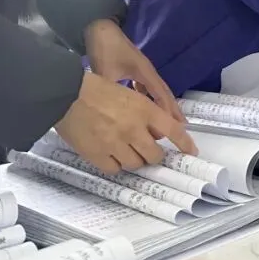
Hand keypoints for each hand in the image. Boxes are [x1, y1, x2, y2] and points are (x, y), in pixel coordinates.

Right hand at [55, 72, 198, 174]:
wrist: (66, 95)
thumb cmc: (97, 90)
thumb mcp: (129, 95)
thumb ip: (145, 113)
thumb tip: (156, 132)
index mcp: (144, 110)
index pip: (173, 130)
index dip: (185, 144)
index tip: (191, 152)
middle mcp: (133, 129)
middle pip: (155, 155)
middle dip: (154, 155)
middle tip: (149, 152)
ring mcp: (115, 144)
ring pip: (136, 164)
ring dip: (135, 159)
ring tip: (127, 151)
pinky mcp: (98, 155)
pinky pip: (115, 169)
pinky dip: (116, 165)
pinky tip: (112, 155)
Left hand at [84, 19, 184, 122]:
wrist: (99, 28)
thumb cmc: (105, 49)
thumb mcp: (105, 73)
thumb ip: (110, 93)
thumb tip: (109, 115)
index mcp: (144, 72)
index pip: (160, 95)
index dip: (168, 111)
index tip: (176, 127)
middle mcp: (147, 72)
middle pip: (164, 93)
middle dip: (173, 109)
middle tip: (182, 127)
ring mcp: (142, 70)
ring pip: (157, 90)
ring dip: (163, 104)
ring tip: (168, 121)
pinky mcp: (134, 69)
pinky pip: (146, 87)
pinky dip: (150, 98)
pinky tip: (147, 108)